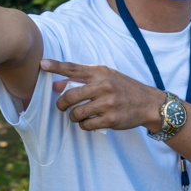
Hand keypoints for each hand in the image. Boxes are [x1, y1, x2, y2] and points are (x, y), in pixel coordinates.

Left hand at [40, 59, 165, 131]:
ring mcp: (107, 103)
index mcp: (100, 72)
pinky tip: (89, 122)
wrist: (148, 103)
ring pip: (76, 113)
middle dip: (61, 104)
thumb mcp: (106, 77)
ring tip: (78, 115)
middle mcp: (103, 85)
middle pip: (69, 96)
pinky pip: (86, 125)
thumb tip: (57, 85)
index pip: (73, 68)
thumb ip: (83, 79)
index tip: (42, 64)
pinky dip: (84, 125)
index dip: (56, 66)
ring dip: (73, 117)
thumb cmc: (123, 88)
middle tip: (62, 106)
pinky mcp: (111, 119)